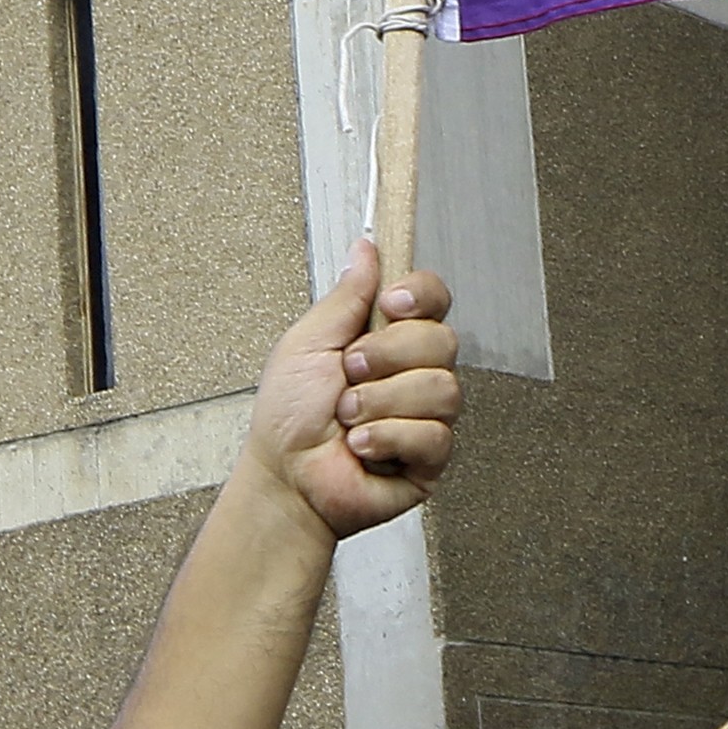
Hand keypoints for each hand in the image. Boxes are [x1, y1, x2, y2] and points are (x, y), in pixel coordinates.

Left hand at [244, 242, 458, 538]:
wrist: (285, 479)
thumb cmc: (287, 418)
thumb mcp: (308, 342)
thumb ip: (346, 296)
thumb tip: (366, 249)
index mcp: (387, 338)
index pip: (434, 298)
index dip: (420, 295)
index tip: (390, 305)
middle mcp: (412, 372)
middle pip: (442, 339)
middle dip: (386, 357)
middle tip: (350, 375)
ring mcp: (426, 414)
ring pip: (441, 388)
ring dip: (381, 403)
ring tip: (350, 418)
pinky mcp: (431, 456)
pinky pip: (433, 434)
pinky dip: (387, 438)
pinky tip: (363, 446)